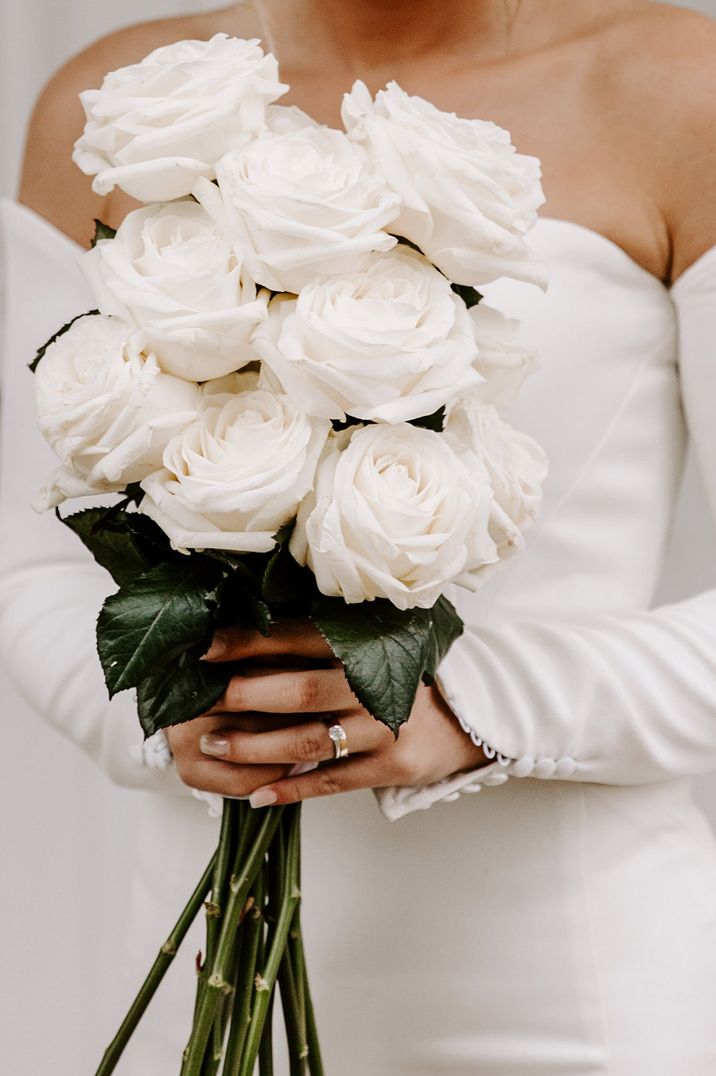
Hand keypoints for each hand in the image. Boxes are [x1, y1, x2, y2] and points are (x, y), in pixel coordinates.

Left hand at [167, 620, 487, 806]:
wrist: (469, 715)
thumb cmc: (403, 677)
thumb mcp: (373, 649)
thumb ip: (323, 646)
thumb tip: (248, 640)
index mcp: (369, 646)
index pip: (302, 639)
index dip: (251, 642)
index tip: (205, 646)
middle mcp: (378, 685)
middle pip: (303, 690)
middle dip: (245, 694)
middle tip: (200, 696)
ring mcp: (387, 728)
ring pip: (311, 740)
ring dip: (256, 746)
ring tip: (214, 745)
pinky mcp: (394, 766)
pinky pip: (333, 781)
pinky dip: (293, 789)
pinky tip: (256, 795)